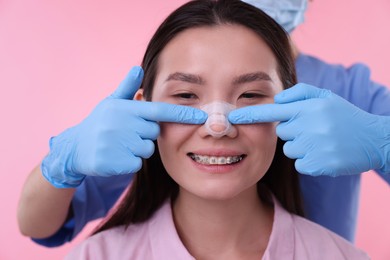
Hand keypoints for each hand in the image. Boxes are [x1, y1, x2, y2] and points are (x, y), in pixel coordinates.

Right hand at [42, 66, 206, 187]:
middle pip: (154, 133)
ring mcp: (116, 144)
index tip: (201, 116)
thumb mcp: (110, 103)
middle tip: (126, 133)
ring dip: (137, 149)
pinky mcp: (112, 163)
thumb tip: (137, 68)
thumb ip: (126, 88)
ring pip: (146, 150)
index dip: (182, 114)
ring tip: (119, 145)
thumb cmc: (98, 123)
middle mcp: (120, 124)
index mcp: (124, 109)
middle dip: (144, 134)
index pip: (159, 111)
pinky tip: (115, 157)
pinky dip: (129, 162)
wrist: (74, 149)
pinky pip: (136, 164)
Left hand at [228, 83, 389, 176]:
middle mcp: (310, 125)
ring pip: (290, 150)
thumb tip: (277, 99)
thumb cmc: (345, 116)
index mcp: (310, 108)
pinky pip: (300, 164)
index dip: (251, 115)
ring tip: (322, 142)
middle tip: (315, 129)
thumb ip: (300, 93)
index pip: (274, 110)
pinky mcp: (319, 165)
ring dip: (302, 147)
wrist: (375, 139)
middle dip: (294, 131)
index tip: (231, 117)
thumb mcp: (326, 97)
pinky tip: (326, 154)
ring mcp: (315, 146)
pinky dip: (310, 161)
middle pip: (282, 132)